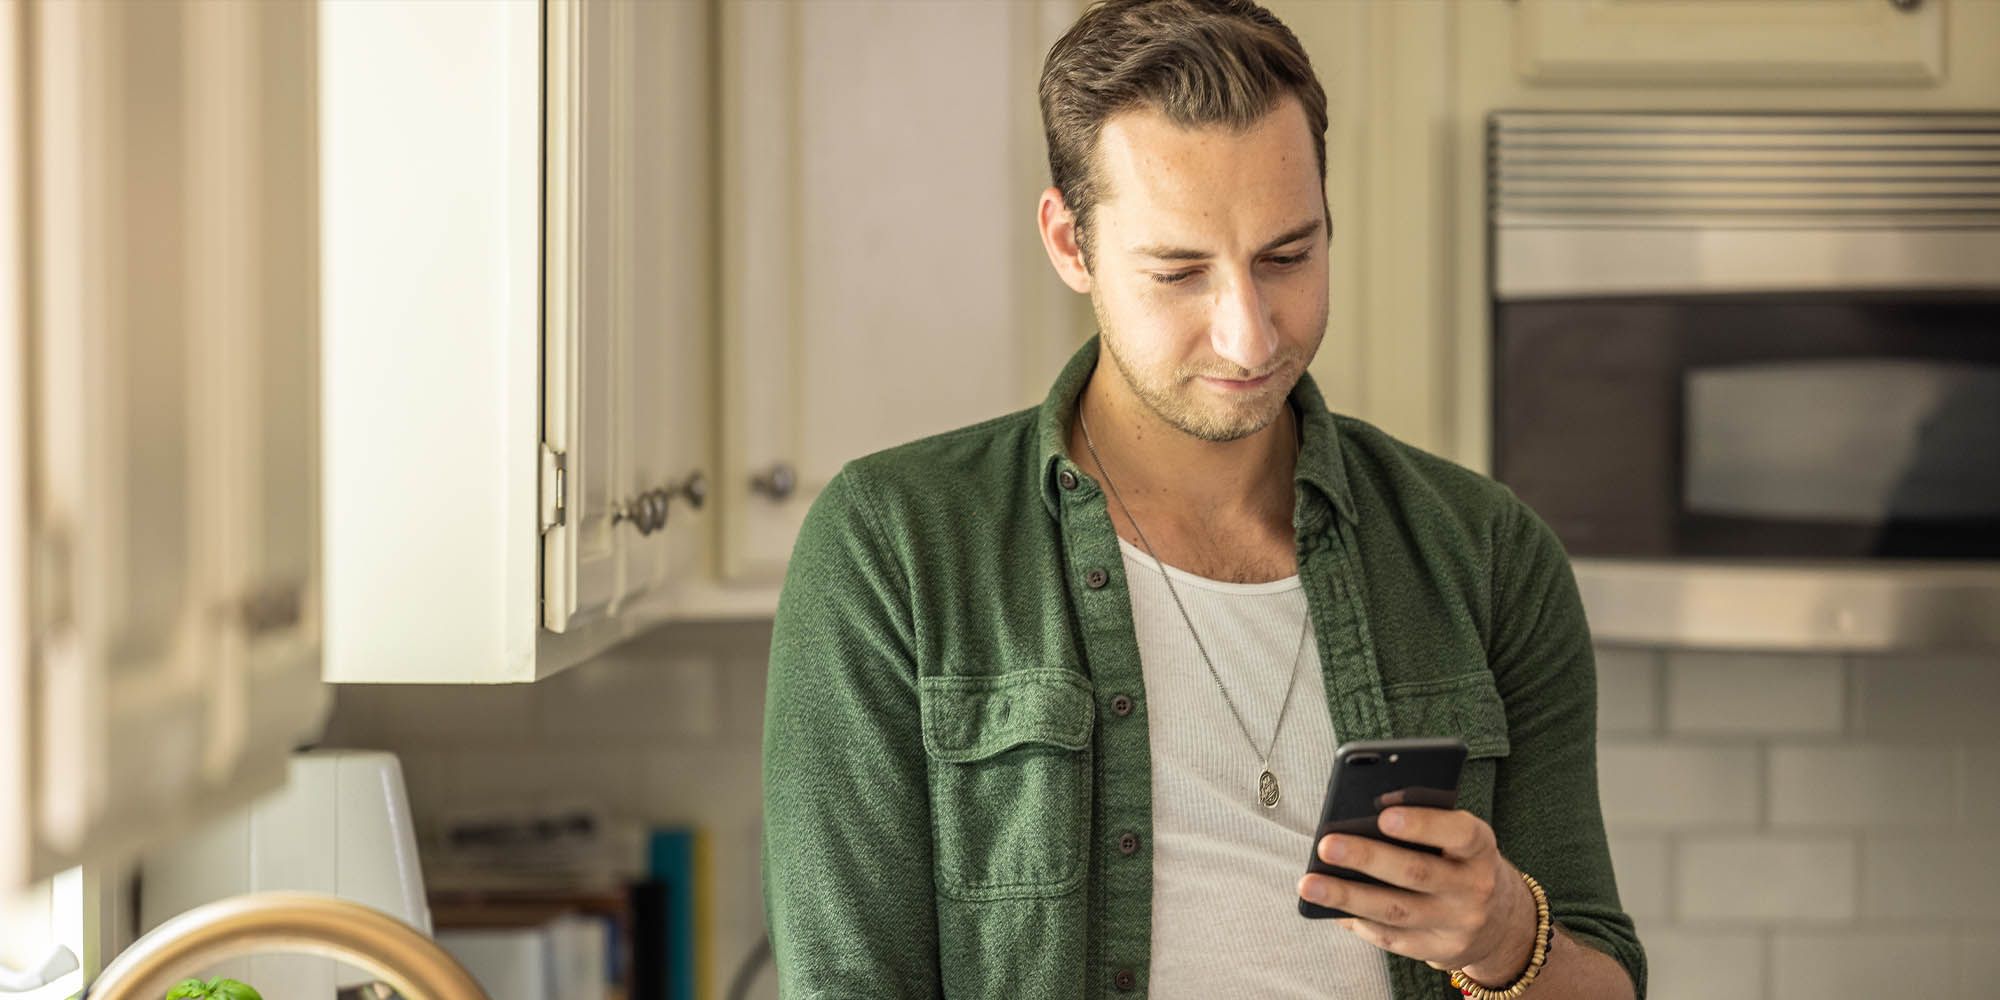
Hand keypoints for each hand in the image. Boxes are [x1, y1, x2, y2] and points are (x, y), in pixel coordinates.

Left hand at [1295, 806, 1535, 981]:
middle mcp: (1474, 888)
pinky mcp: (1441, 951)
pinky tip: (1332, 910)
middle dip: (1368, 858)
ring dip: (1348, 897)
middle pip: (1416, 873)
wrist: (1499, 919)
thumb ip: (1424, 822)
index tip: (1383, 815)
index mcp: (1480, 848)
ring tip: (1309, 884)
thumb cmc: (1459, 860)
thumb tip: (1362, 815)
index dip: (1422, 824)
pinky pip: (1393, 939)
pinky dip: (1359, 923)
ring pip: (1396, 911)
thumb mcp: (1457, 837)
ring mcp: (1458, 924)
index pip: (1459, 833)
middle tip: (1327, 845)